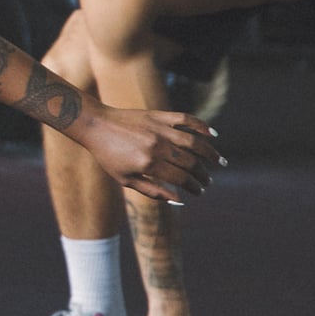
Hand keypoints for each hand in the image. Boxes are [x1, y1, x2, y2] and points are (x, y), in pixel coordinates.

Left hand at [75, 104, 220, 203]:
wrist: (96, 125)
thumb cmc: (108, 156)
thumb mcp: (126, 180)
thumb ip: (153, 191)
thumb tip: (179, 200)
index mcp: (148, 164)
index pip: (181, 179)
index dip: (193, 187)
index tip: (199, 192)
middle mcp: (156, 146)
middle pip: (190, 163)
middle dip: (202, 174)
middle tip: (208, 181)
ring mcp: (159, 129)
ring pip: (194, 142)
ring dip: (210, 153)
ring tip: (219, 162)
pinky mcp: (159, 115)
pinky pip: (185, 119)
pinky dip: (201, 125)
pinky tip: (213, 134)